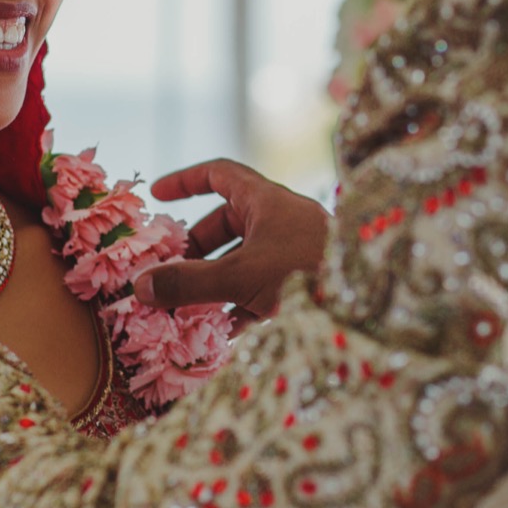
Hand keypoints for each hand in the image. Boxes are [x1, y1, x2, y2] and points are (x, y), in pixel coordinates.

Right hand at [132, 159, 328, 320]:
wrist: (367, 304)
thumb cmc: (304, 273)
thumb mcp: (240, 276)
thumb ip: (189, 283)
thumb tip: (140, 286)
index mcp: (267, 200)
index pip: (220, 174)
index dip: (186, 181)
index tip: (157, 196)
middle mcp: (281, 220)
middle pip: (227, 223)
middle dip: (194, 247)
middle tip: (167, 270)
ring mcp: (293, 253)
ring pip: (242, 260)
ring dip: (212, 281)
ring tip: (183, 306)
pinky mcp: (302, 285)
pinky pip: (261, 289)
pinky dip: (237, 305)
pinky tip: (217, 333)